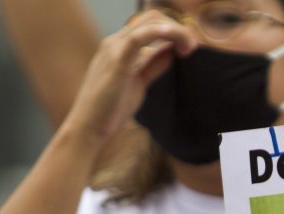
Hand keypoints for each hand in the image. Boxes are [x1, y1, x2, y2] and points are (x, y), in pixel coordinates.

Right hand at [59, 10, 197, 146]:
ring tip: (190, 47)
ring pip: (150, 24)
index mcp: (120, 45)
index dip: (175, 30)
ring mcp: (114, 49)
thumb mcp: (139, 81)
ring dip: (176, 31)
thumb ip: (153, 65)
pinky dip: (159, 33)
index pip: (150, 23)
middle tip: (193, 47)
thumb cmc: (111, 107)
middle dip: (179, 28)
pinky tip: (174, 36)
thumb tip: (171, 51)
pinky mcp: (117, 61)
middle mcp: (115, 42)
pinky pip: (138, 38)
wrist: (90, 126)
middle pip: (153, 18)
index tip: (190, 47)